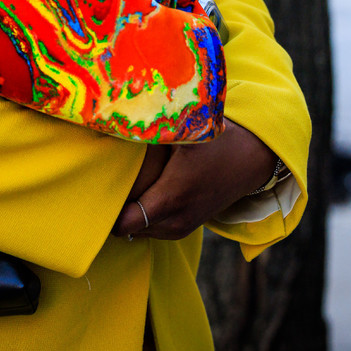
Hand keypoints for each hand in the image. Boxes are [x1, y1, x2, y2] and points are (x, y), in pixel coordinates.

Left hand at [113, 119, 276, 239]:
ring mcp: (181, 227)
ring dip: (130, 212)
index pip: (124, 221)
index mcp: (172, 196)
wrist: (251, 160)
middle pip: (126, 227)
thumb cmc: (217, 141)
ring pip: (138, 230)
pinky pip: (152, 228)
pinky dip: (144, 215)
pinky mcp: (185, 228)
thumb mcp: (186, 130)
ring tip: (126, 185)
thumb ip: (152, 130)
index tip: (100, 185)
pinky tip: (144, 191)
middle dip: (116, 208)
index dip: (108, 207)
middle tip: (108, 181)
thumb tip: (115, 120)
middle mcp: (176, 219)